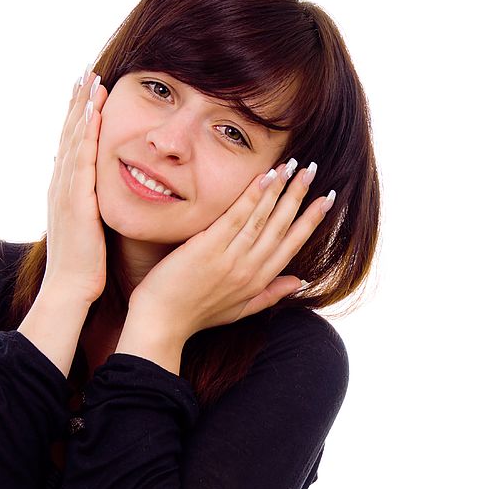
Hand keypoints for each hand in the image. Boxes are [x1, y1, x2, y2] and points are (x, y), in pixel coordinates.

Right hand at [43, 66, 108, 303]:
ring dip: (83, 108)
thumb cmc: (82, 264)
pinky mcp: (77, 201)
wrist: (69, 290)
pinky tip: (96, 113)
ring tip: (92, 79)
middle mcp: (60, 184)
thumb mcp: (84, 228)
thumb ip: (87, 205)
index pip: (70, 144)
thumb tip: (93, 192)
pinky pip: (82, 159)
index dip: (77, 115)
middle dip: (78, 101)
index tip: (86, 90)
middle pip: (69, 133)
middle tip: (86, 71)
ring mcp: (66, 191)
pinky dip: (88, 133)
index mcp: (63, 190)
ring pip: (74, 139)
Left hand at [129, 160, 333, 340]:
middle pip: (282, 226)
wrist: (162, 323)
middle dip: (299, 195)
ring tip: (294, 165)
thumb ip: (270, 295)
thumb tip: (299, 282)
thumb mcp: (239, 310)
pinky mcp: (207, 248)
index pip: (292, 245)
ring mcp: (229, 258)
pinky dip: (252, 196)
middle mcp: (249, 269)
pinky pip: (235, 217)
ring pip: (263, 217)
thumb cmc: (195, 316)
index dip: (311, 220)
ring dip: (280, 188)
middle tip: (313, 169)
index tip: (326, 199)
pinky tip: (265, 177)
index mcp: (258, 282)